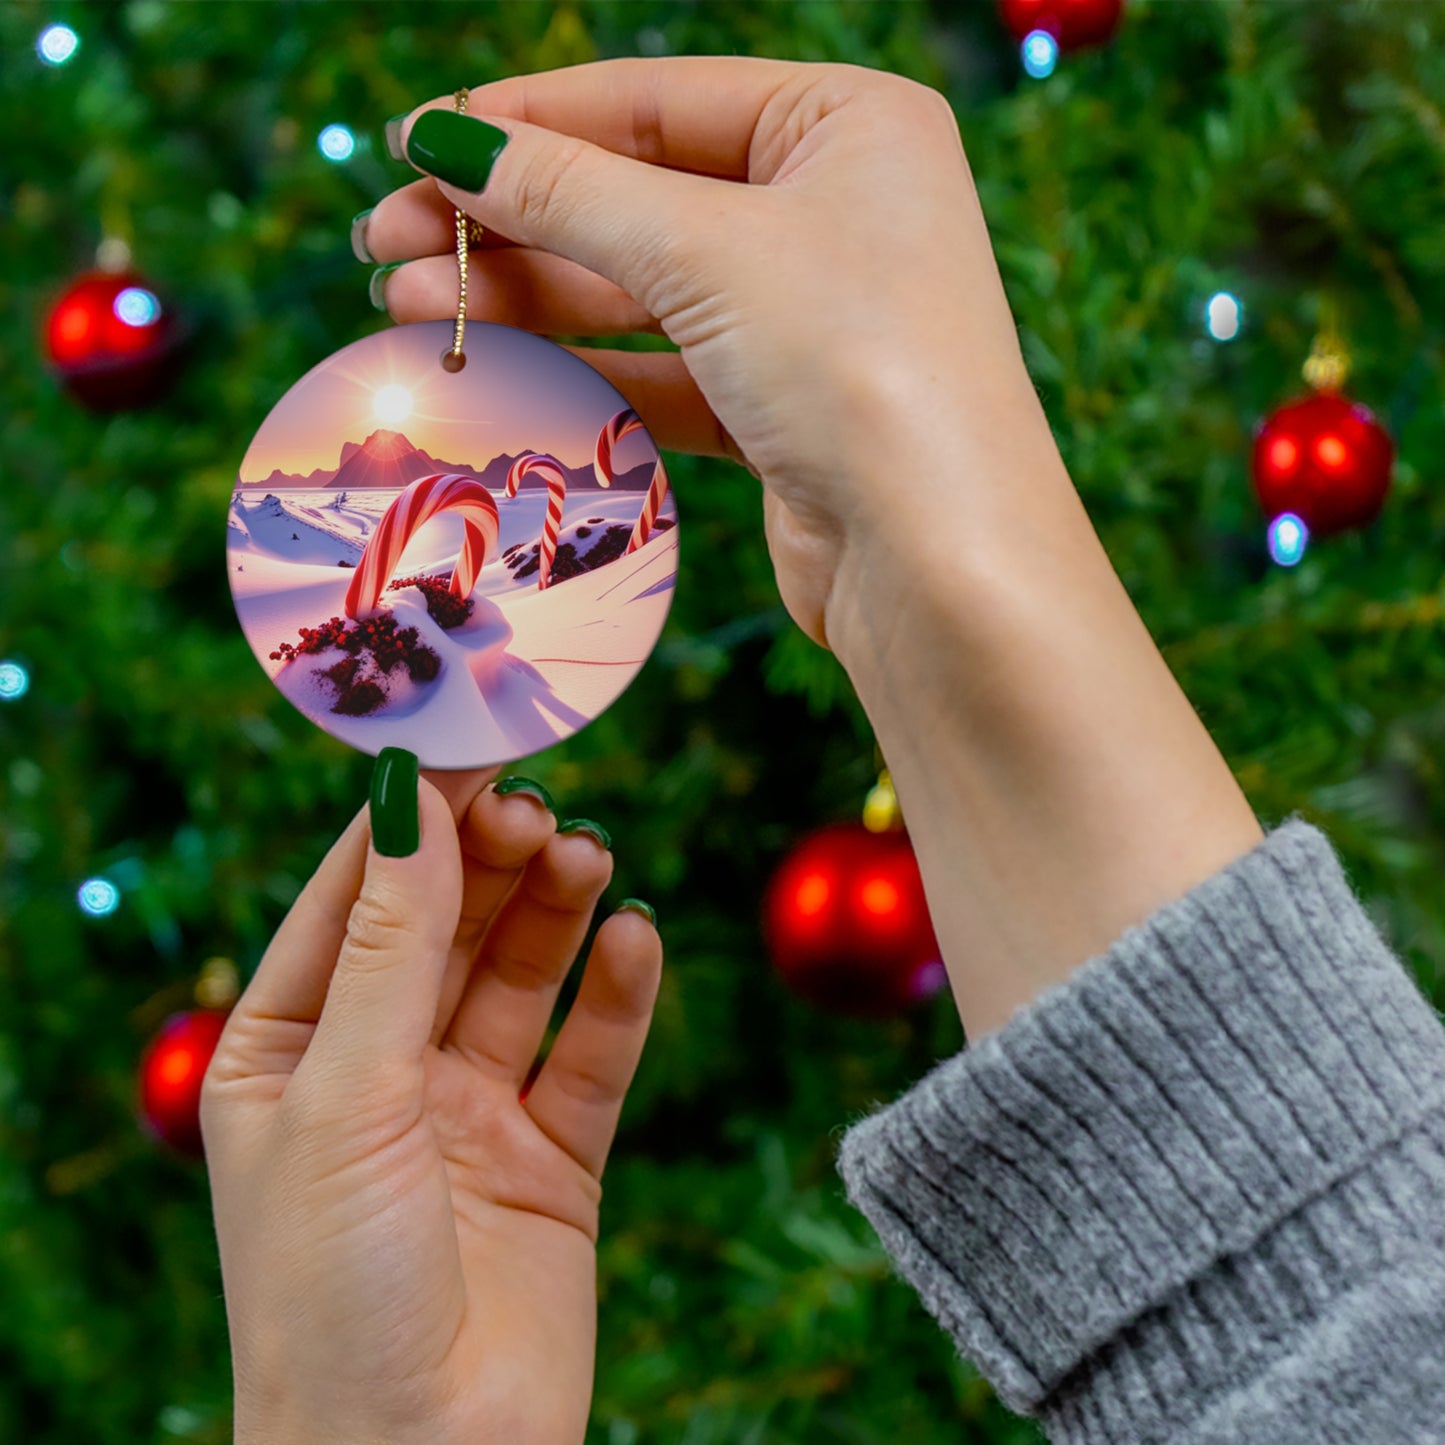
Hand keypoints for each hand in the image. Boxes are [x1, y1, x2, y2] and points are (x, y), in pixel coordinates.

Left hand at [201, 762, 661, 1444]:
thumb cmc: (331, 1292)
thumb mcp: (346, 1095)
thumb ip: (391, 945)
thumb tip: (411, 799)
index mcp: (289, 1052)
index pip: (353, 900)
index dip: (410, 821)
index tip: (470, 743)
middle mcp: (379, 1071)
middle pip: (447, 927)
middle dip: (491, 862)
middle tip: (540, 808)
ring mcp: (469, 1113)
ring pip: (522, 977)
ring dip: (555, 912)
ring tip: (589, 858)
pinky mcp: (552, 1158)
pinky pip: (591, 1055)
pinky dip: (617, 994)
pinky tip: (635, 940)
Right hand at [360, 56, 1049, 653]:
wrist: (938, 561)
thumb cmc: (856, 366)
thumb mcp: (706, 251)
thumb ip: (569, 192)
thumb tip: (445, 140)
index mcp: (847, 124)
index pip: (654, 100)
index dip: (526, 120)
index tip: (413, 142)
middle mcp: (835, 209)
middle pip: (637, 195)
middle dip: (509, 219)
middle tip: (384, 242)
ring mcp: (810, 314)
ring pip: (641, 289)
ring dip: (527, 297)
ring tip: (406, 306)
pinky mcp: (783, 408)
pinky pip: (664, 370)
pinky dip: (582, 370)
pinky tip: (492, 368)